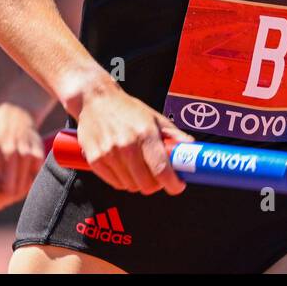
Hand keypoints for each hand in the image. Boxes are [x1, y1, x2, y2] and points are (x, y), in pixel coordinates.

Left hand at [0, 103, 43, 212]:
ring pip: (20, 189)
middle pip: (6, 188)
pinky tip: (17, 185)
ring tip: (3, 197)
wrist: (16, 113)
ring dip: (10, 199)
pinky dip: (24, 190)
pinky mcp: (38, 154)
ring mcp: (25, 152)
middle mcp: (8, 149)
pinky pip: (32, 183)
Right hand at [74, 87, 194, 195]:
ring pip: (131, 186)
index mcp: (145, 134)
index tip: (177, 185)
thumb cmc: (126, 108)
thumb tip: (192, 149)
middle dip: (157, 184)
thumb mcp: (154, 117)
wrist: (94, 99)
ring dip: (139, 182)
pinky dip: (123, 180)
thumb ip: (175, 135)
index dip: (173, 184)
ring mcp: (109, 154)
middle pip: (147, 184)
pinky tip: (125, 168)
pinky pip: (115, 183)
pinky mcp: (95, 160)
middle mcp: (126, 145)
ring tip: (139, 168)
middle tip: (158, 176)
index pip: (162, 170)